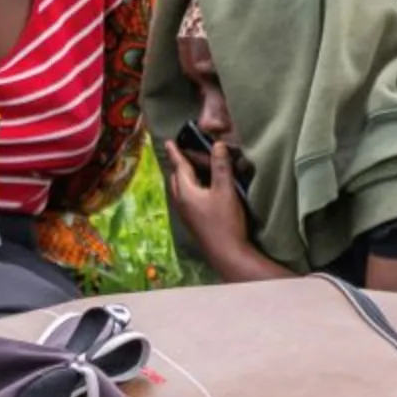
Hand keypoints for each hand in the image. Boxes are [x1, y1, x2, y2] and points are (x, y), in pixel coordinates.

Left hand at [164, 136, 250, 254]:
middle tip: (182, 154)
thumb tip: (218, 145)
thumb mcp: (225, 190)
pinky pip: (186, 200)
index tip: (168, 142)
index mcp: (186, 192)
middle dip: (178, 166)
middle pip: (176, 179)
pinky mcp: (194, 222)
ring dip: (184, 179)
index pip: (179, 167)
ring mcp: (187, 215)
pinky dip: (190, 190)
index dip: (176, 153)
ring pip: (180, 191)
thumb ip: (221, 166)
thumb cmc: (225, 222)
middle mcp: (182, 203)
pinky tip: (200, 192)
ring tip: (191, 170)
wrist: (227, 254)